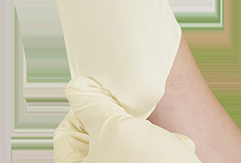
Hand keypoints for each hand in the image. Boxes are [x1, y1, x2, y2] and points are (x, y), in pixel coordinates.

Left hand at [54, 77, 200, 162]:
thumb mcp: (114, 128)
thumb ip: (92, 105)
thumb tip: (76, 87)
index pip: (65, 134)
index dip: (84, 111)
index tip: (102, 99)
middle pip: (97, 136)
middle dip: (121, 120)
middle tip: (133, 115)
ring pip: (125, 142)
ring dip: (146, 132)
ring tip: (160, 137)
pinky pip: (148, 153)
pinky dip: (162, 146)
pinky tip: (174, 147)